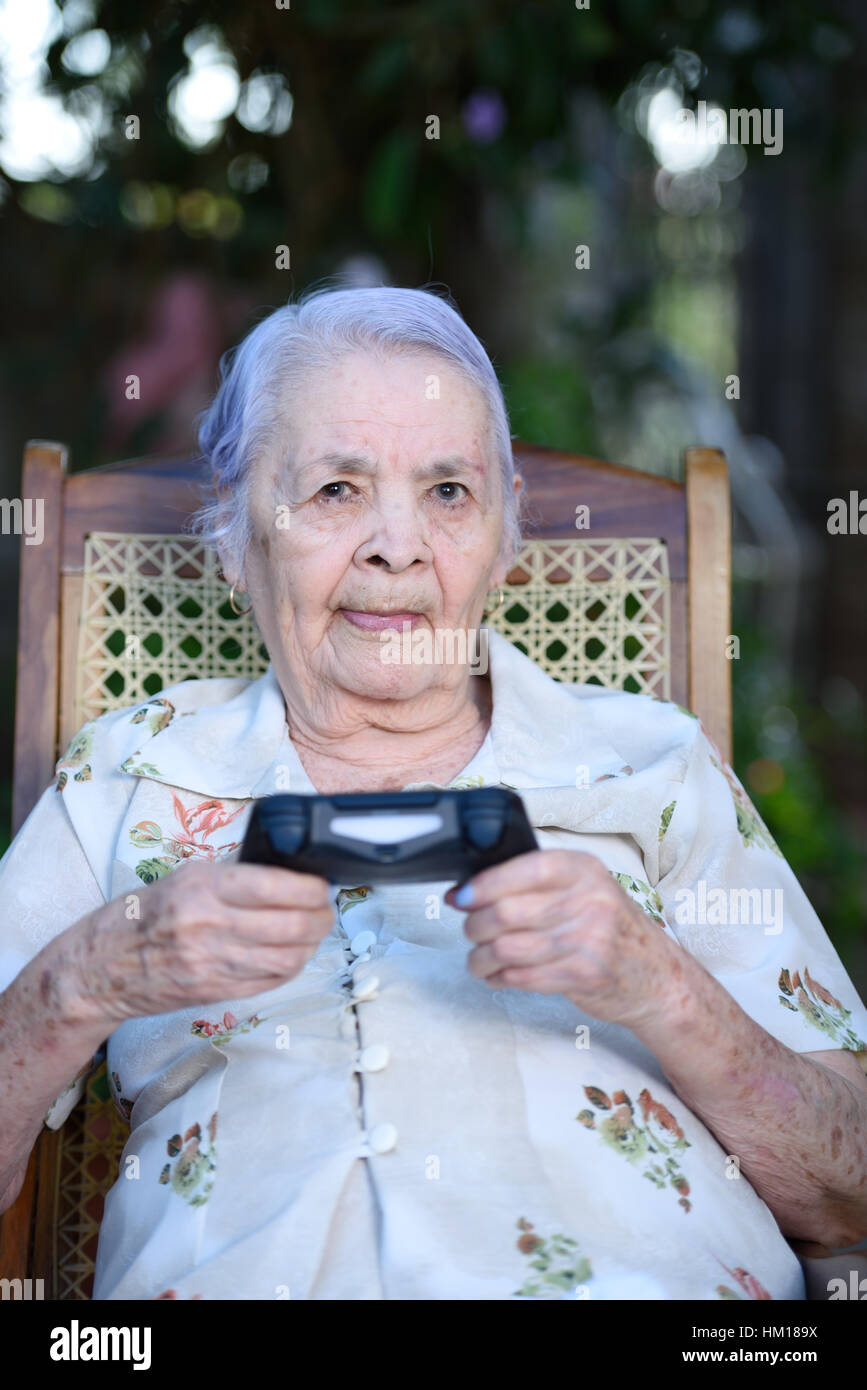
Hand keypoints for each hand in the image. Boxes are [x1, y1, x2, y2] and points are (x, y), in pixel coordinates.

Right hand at [61, 859, 334, 1029]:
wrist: (99, 969)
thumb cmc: (139, 916)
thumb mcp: (183, 878)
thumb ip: (231, 878)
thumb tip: (285, 878)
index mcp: (203, 887)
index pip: (278, 886)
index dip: (312, 888)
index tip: (321, 884)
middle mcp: (209, 925)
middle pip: (292, 925)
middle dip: (322, 917)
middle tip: (326, 909)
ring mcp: (213, 963)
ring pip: (288, 958)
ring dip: (312, 944)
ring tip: (315, 931)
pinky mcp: (215, 992)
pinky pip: (270, 981)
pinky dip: (291, 966)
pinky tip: (294, 954)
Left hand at [444, 849, 684, 1031]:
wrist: (658, 977)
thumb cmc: (611, 929)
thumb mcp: (585, 890)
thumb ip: (537, 885)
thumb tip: (470, 889)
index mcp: (584, 869)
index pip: (524, 868)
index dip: (484, 884)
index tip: (462, 896)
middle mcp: (589, 900)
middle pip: (507, 912)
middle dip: (475, 925)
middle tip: (470, 931)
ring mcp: (588, 939)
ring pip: (508, 948)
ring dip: (481, 958)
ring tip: (479, 960)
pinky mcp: (583, 975)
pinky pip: (522, 977)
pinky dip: (501, 978)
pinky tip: (500, 976)